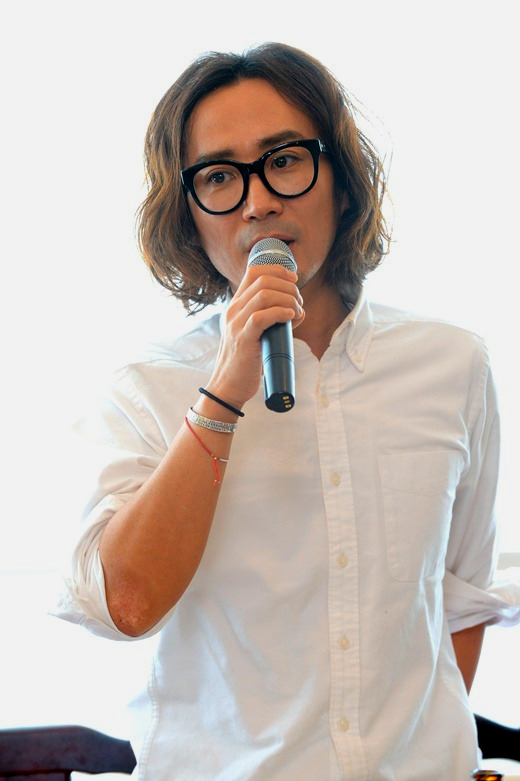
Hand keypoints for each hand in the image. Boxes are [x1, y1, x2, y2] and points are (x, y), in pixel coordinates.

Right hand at [207, 264, 304, 408]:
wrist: (229, 385)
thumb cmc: (247, 360)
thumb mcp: (256, 332)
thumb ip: (270, 317)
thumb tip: (296, 309)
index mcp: (237, 305)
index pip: (254, 271)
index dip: (278, 270)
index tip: (294, 280)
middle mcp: (234, 310)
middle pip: (263, 280)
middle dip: (289, 287)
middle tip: (299, 304)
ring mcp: (237, 323)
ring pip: (264, 295)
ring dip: (288, 300)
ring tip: (298, 313)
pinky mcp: (243, 339)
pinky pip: (262, 316)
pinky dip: (281, 313)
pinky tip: (291, 318)